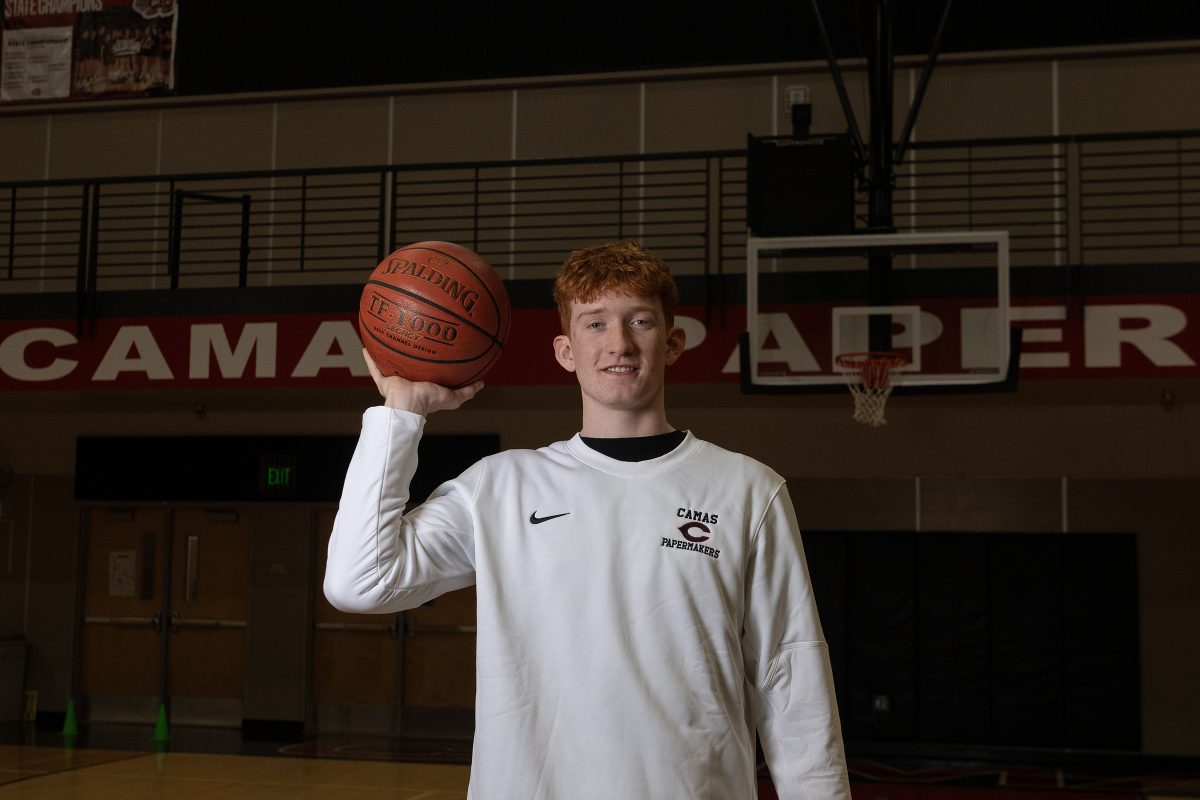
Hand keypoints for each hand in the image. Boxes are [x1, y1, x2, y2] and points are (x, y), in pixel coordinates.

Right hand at [363, 349, 482, 415]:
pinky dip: (370, 359)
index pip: (428, 375)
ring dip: (388, 356)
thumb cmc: (431, 401)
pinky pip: (375, 368)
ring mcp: (396, 382)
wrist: (410, 404)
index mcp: (424, 387)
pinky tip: (366, 347)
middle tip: (412, 342)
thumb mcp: (454, 396)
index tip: (434, 354)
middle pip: (409, 368)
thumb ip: (468, 391)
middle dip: (409, 358)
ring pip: (390, 366)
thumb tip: (482, 383)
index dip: (431, 366)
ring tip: (388, 340)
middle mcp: (409, 383)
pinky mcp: (384, 382)